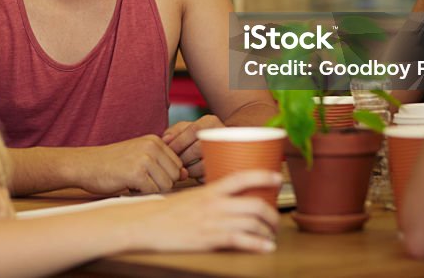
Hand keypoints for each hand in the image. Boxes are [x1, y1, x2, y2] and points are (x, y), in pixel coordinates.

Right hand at [76, 135, 186, 194]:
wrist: (86, 165)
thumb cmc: (113, 163)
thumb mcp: (140, 155)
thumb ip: (162, 163)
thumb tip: (185, 174)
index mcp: (155, 140)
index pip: (177, 164)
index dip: (164, 175)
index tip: (147, 175)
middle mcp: (152, 146)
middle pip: (174, 176)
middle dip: (159, 183)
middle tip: (139, 179)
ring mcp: (145, 159)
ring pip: (166, 185)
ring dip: (151, 190)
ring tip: (133, 182)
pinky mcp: (136, 173)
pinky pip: (153, 192)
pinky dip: (141, 194)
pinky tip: (128, 186)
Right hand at [121, 170, 280, 253]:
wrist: (145, 225)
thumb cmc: (164, 212)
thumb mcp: (189, 196)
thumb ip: (209, 197)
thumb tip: (225, 199)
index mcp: (209, 190)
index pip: (241, 177)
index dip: (263, 175)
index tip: (278, 177)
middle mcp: (215, 204)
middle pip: (254, 204)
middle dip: (272, 213)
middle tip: (275, 219)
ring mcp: (213, 222)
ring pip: (252, 223)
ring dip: (268, 230)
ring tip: (271, 236)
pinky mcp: (210, 239)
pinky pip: (242, 241)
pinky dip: (259, 245)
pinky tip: (265, 247)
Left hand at [163, 114, 224, 179]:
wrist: (222, 146)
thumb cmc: (197, 137)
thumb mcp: (186, 128)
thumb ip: (174, 132)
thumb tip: (165, 140)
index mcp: (210, 122)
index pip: (193, 130)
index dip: (178, 142)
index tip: (168, 151)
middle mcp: (220, 135)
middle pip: (197, 149)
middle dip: (182, 158)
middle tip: (173, 163)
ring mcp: (226, 153)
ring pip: (202, 165)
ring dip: (188, 169)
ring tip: (183, 167)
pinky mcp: (225, 169)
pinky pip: (207, 176)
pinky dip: (197, 177)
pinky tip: (194, 172)